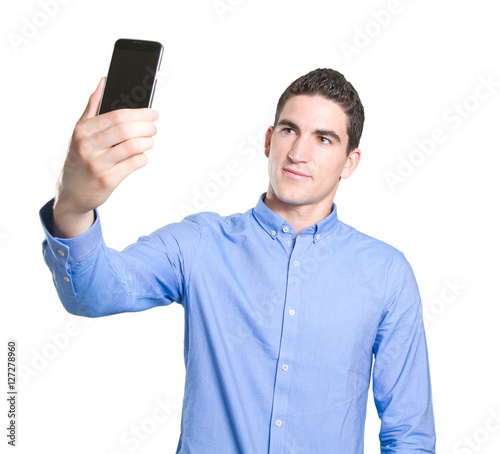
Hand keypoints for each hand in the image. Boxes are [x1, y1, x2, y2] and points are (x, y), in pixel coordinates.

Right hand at [52, 78, 158, 237]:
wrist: (72, 192)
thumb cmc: (80, 158)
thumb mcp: (80, 131)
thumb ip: (92, 106)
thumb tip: (104, 81)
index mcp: (83, 130)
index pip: (117, 116)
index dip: (139, 114)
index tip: (152, 113)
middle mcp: (88, 146)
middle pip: (126, 130)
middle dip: (146, 126)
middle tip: (154, 127)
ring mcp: (97, 164)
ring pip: (132, 146)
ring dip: (147, 142)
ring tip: (149, 141)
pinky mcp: (107, 180)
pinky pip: (134, 163)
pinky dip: (142, 158)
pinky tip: (141, 156)